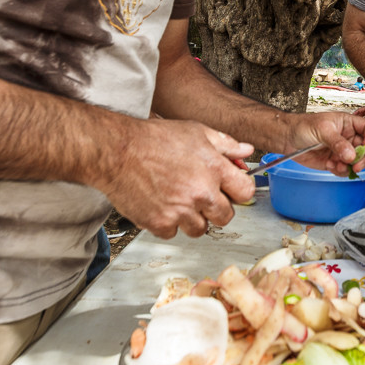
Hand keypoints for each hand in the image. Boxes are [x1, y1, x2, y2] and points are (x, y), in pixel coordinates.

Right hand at [90, 119, 254, 239]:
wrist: (117, 151)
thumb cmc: (153, 139)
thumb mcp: (196, 131)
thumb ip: (226, 145)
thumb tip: (247, 152)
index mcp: (213, 168)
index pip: (245, 191)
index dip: (238, 190)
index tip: (230, 189)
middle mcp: (200, 192)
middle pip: (226, 216)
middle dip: (217, 208)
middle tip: (202, 196)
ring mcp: (180, 211)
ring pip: (200, 229)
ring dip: (193, 218)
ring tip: (179, 199)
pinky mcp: (160, 223)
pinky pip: (174, 233)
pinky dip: (169, 223)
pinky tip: (162, 204)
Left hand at [287, 111, 364, 176]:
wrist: (288, 139)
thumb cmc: (303, 126)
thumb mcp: (322, 130)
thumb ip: (337, 142)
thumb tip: (351, 155)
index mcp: (348, 123)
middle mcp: (348, 137)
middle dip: (362, 159)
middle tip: (355, 166)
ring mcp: (342, 151)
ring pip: (356, 162)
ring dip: (349, 167)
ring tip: (336, 165)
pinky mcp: (335, 162)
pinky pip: (345, 170)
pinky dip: (340, 171)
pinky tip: (328, 165)